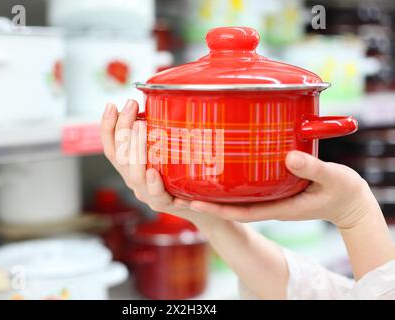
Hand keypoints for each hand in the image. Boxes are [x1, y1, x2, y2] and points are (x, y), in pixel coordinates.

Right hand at [100, 100, 221, 227]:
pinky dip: (153, 183)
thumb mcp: (164, 152)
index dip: (106, 127)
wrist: (199, 205)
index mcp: (130, 167)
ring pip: (134, 174)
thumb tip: (157, 103)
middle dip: (122, 127)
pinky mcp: (165, 204)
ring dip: (135, 148)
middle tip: (131, 105)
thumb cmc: (180, 175)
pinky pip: (156, 195)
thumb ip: (157, 135)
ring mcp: (147, 193)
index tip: (110, 105)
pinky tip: (152, 172)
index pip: (111, 147)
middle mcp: (134, 180)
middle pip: (120, 155)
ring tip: (140, 126)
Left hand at [189, 150, 378, 229]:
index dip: (215, 209)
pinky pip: (247, 188)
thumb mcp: (332, 178)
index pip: (240, 212)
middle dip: (206, 202)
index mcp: (279, 207)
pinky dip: (230, 184)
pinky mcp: (274, 188)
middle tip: (178, 192)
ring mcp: (270, 197)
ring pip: (236, 198)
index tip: (193, 204)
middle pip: (231, 206)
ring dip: (214, 192)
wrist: (348, 199)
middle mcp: (269, 203)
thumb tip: (289, 157)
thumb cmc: (342, 191)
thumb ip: (313, 168)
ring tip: (190, 180)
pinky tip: (219, 171)